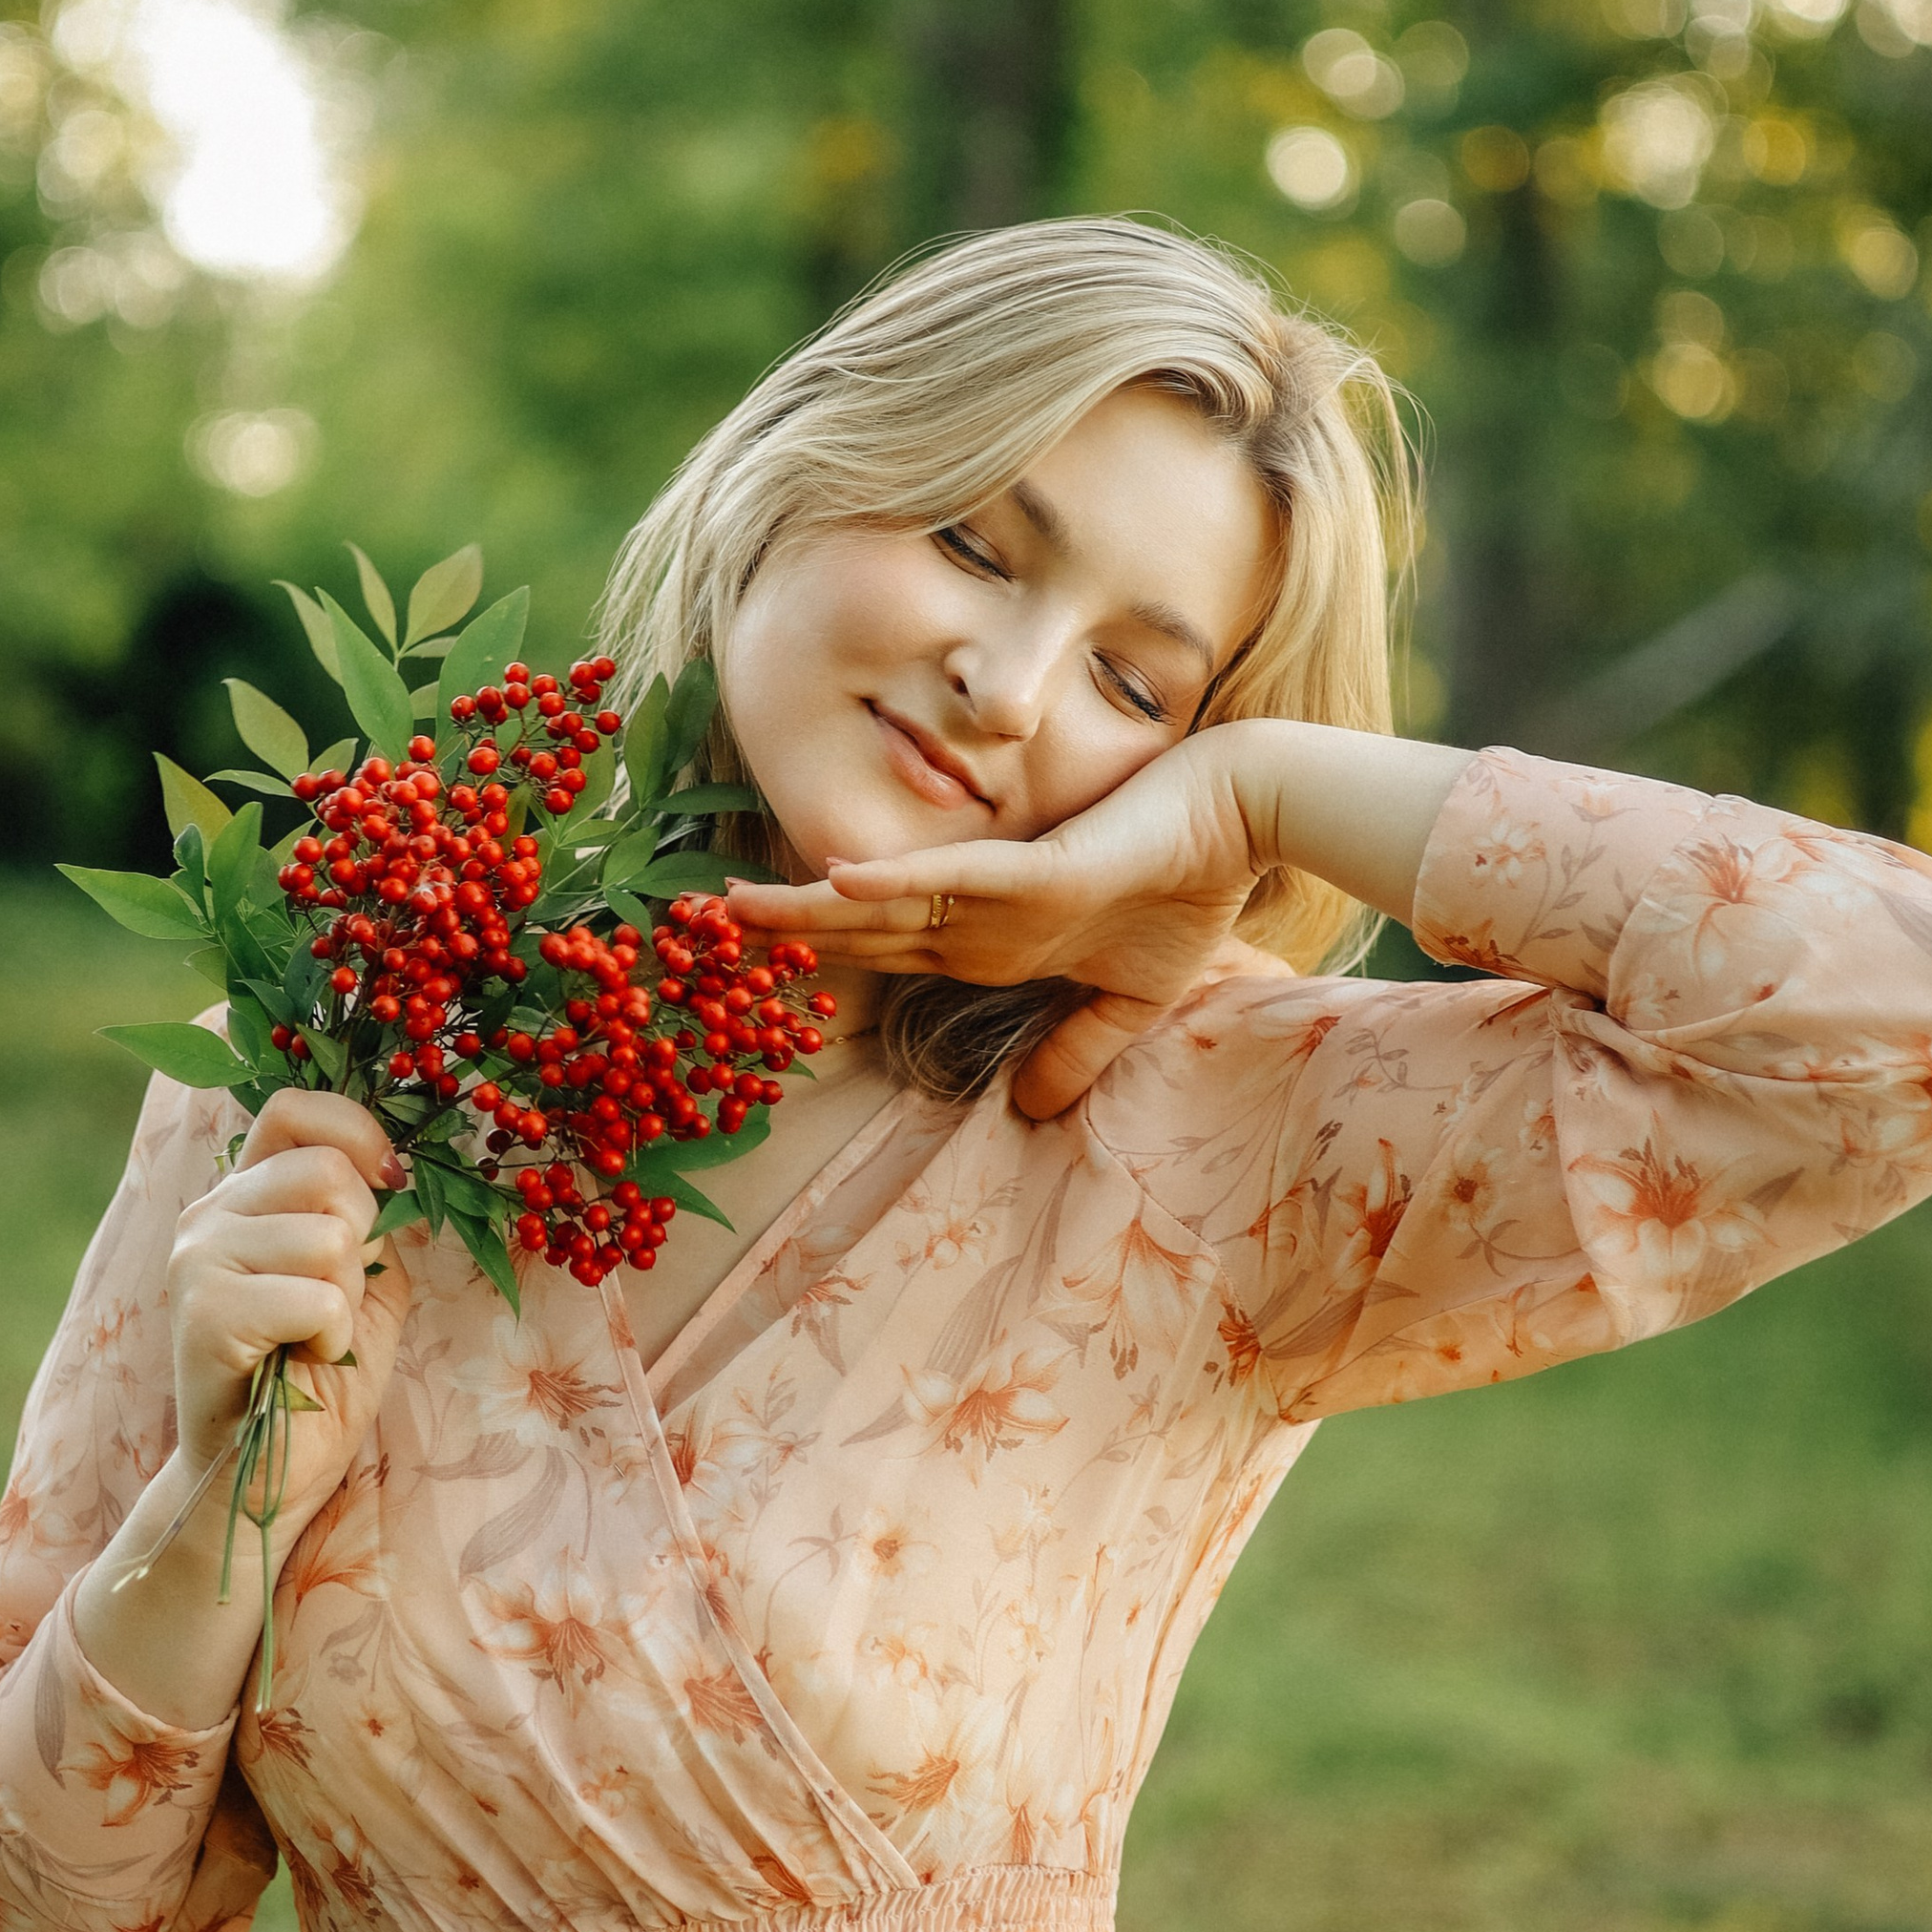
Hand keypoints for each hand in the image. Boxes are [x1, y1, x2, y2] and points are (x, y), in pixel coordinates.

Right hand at [167, 1088, 413, 1536]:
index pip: (294, 1111)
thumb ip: (370, 1218)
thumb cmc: (318, 1378)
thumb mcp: (363, 1281)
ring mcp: (197, 1262)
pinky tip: (305, 1361)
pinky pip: (316, 1298)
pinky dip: (333, 1337)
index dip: (358, 1133)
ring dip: (348, 1300)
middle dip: (363, 1241)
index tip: (390, 1182)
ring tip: (315, 1336)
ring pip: (328, 1239)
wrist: (263, 1477)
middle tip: (337, 1299)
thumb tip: (395, 1166)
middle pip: (327, 1174)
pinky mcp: (204, 1316)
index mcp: (244, 1197)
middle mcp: (209, 1215)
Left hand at [730, 732, 1266, 1118]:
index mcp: (987, 939)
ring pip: (880, 900)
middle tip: (689, 935)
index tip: (741, 979)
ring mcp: (996, 888)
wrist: (1243, 821)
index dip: (813, 964)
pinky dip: (894, 881)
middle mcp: (975, 912)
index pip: (880, 954)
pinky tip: (835, 881)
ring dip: (804, 906)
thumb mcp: (1128, 999)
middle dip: (777, 932)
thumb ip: (1075, 1051)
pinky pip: (949, 876)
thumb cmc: (1187, 890)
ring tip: (725, 912)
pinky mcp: (1032, 869)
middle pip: (855, 925)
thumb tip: (1030, 1111)